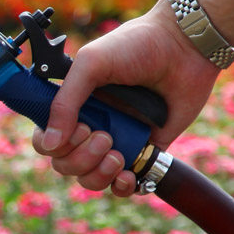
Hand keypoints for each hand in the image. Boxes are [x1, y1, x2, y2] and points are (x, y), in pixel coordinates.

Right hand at [32, 0, 221, 196]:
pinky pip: (123, 186)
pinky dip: (121, 187)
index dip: (55, 147)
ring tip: (118, 155)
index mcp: (74, 109)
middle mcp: (91, 128)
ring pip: (90, 180)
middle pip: (66, 166)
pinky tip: (127, 176)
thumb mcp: (91, 64)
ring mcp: (116, 142)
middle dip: (81, 159)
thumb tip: (50, 144)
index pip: (47, 143)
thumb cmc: (136, 46)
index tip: (79, 130)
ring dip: (99, 175)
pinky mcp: (143, 153)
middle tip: (103, 137)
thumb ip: (65, 103)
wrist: (185, 46)